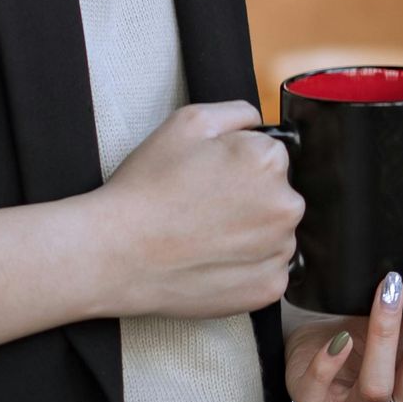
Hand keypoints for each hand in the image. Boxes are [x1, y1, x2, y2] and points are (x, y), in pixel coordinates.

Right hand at [80, 102, 302, 319]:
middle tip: (204, 208)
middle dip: (249, 198)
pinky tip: (211, 260)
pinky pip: (268, 270)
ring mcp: (279, 251)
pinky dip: (246, 268)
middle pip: (278, 195)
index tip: (210, 178)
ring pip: (274, 234)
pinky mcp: (268, 288)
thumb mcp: (188, 122)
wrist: (116, 253)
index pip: (271, 155)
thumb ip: (238, 113)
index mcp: (269, 161)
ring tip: (204, 236)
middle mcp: (286, 206)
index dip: (237, 164)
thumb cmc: (147, 189)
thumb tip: (260, 124)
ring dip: (250, 234)